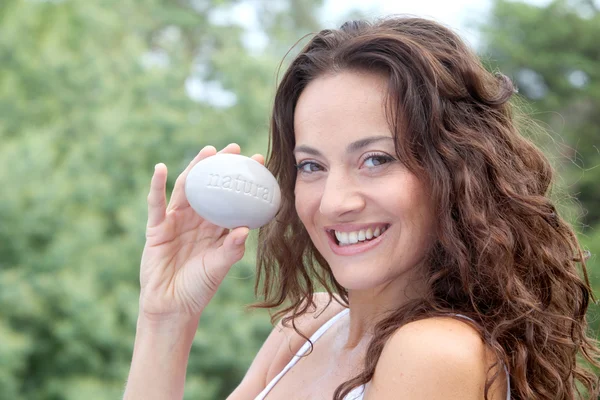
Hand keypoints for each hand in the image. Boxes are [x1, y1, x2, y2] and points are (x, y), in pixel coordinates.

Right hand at [138, 143, 264, 321]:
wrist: (172, 307)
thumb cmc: (199, 288)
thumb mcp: (218, 267)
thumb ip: (231, 250)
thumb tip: (246, 229)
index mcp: (216, 229)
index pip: (231, 199)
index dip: (243, 182)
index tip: (258, 163)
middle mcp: (198, 221)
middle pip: (210, 187)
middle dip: (221, 166)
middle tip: (235, 148)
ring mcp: (176, 222)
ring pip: (186, 189)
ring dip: (196, 169)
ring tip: (207, 151)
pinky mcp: (157, 229)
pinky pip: (156, 204)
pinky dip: (156, 186)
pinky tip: (160, 169)